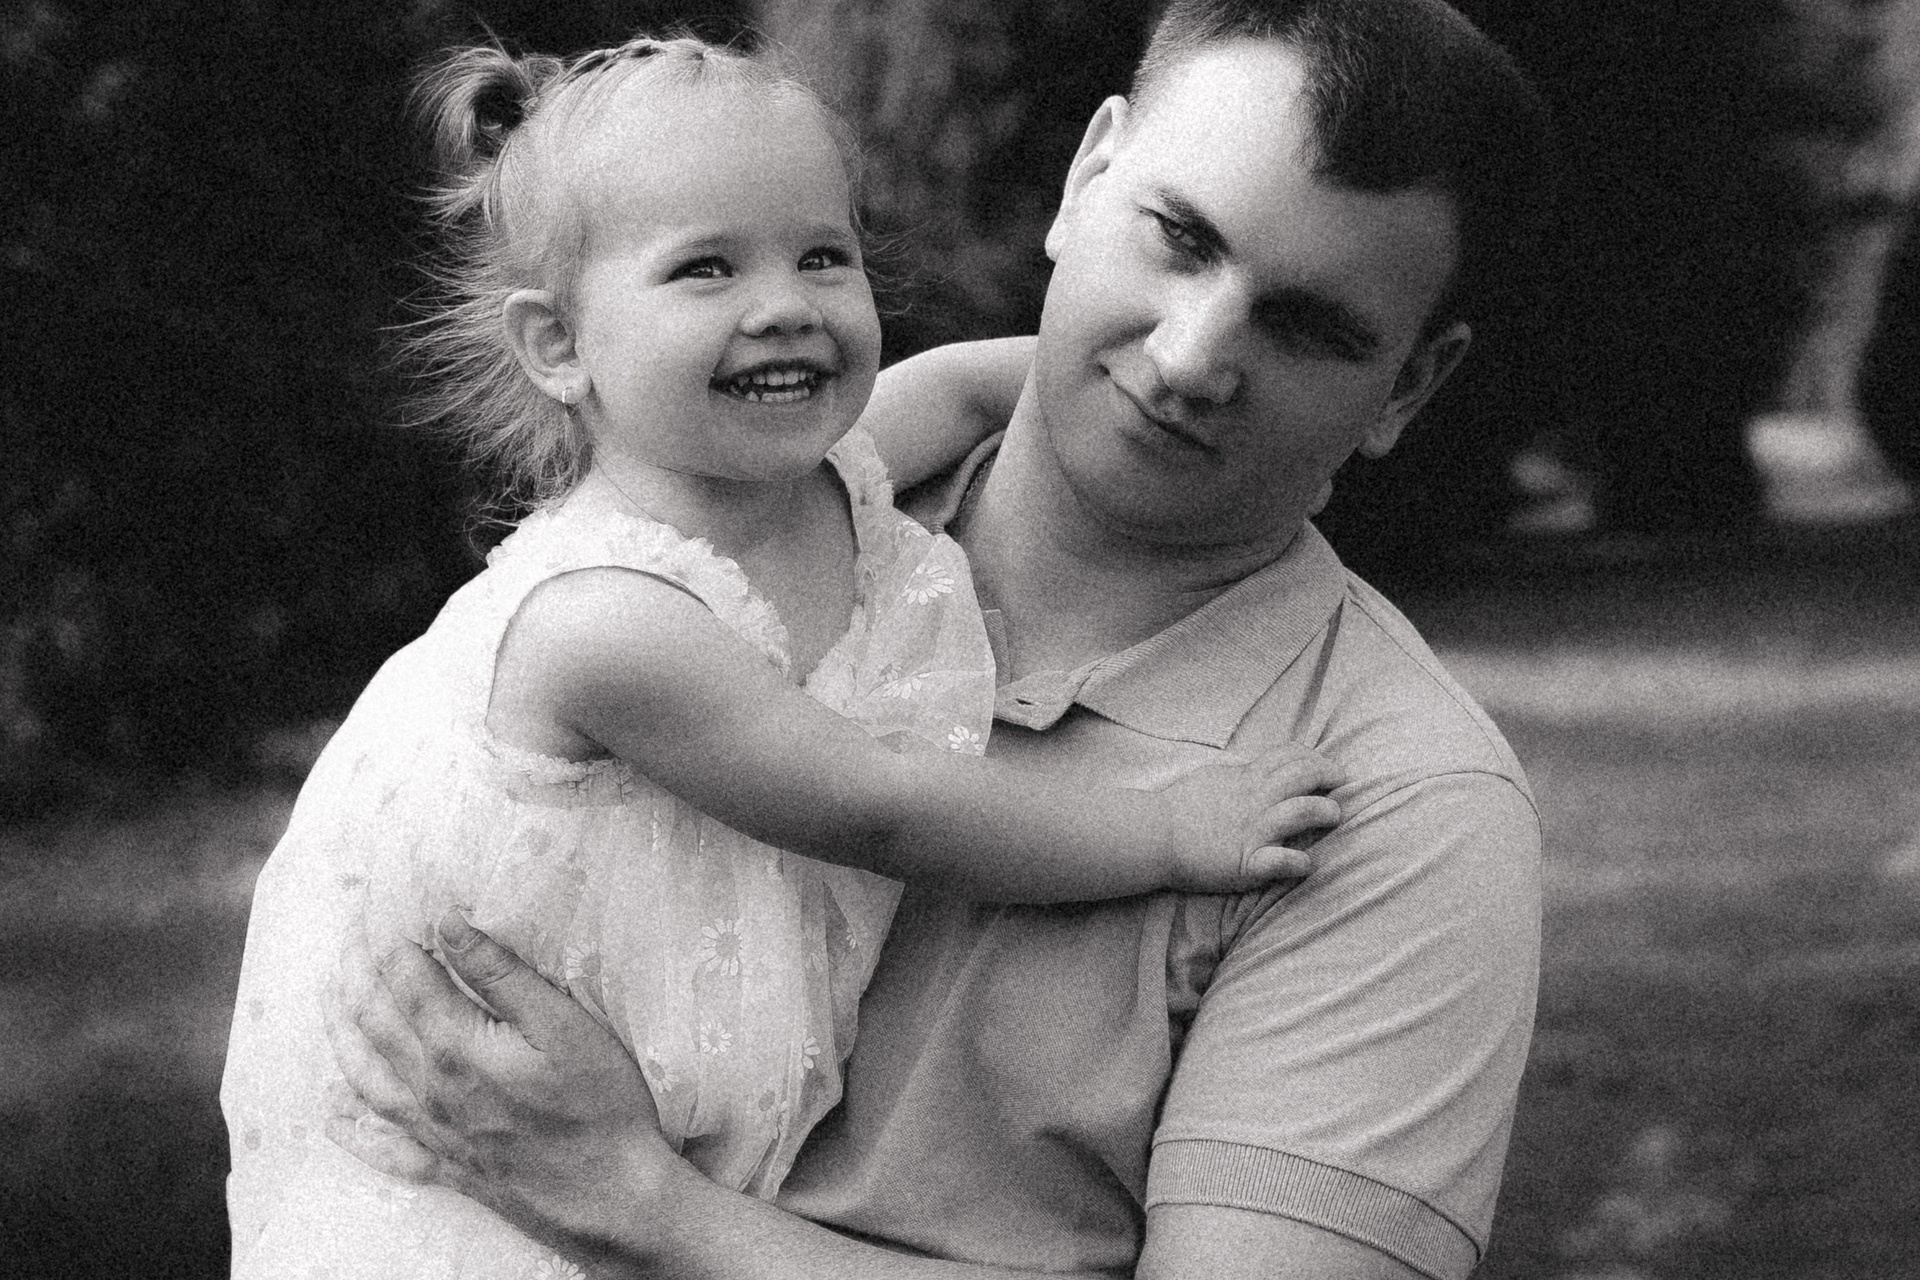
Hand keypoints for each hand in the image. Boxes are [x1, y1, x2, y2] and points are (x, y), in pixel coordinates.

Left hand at [325, 910, 669, 1254]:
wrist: (610, 1197)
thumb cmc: (599, 1105)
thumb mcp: (564, 1025)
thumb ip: (501, 975)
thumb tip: (447, 925)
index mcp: (457, 1047)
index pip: (406, 979)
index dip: (391, 939)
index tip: (381, 908)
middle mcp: (430, 1089)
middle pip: (374, 1021)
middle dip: (355, 973)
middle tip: (346, 937)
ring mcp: (434, 1132)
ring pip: (364, 1075)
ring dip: (339, 1031)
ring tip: (326, 998)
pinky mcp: (446, 1167)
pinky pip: (383, 1148)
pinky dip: (351, 1131)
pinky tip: (332, 1118)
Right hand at [1156, 748, 1344, 892]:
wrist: (1151, 836)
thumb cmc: (1178, 809)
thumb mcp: (1213, 779)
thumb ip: (1241, 776)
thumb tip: (1260, 771)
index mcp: (1245, 779)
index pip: (1290, 756)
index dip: (1315, 758)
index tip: (1326, 769)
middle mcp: (1254, 800)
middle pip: (1303, 775)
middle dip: (1329, 776)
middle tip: (1341, 785)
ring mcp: (1252, 830)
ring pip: (1301, 811)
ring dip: (1324, 811)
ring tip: (1333, 816)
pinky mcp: (1245, 862)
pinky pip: (1280, 861)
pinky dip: (1299, 862)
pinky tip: (1307, 864)